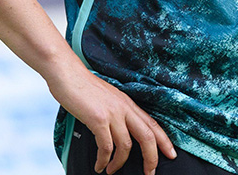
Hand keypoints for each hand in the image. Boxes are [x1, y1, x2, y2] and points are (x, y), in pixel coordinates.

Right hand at [46, 61, 175, 174]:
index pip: (152, 123)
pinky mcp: (98, 119)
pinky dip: (104, 160)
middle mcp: (124, 107)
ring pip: (126, 146)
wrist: (66, 73)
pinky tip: (99, 165)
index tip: (171, 154)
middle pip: (147, 136)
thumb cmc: (82, 86)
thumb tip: (119, 131)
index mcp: (127, 102)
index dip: (164, 140)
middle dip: (151, 158)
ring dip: (120, 163)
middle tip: (150, 172)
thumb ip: (116, 112)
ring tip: (112, 170)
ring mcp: (112, 113)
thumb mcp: (107, 98)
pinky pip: (106, 146)